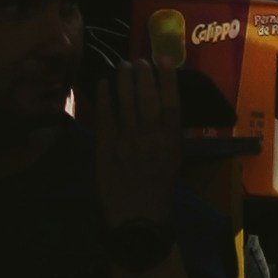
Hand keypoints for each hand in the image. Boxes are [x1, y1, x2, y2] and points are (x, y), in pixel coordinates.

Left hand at [89, 56, 185, 234]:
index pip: (171, 104)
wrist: (137, 218)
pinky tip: (103, 82)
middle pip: (147, 98)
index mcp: (170, 143)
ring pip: (126, 102)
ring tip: (123, 65)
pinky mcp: (107, 146)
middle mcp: (149, 138)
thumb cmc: (160, 190)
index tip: (164, 59)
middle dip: (143, 74)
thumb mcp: (175, 162)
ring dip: (123, 80)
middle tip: (139, 60)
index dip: (168, 79)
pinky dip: (104, 97)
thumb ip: (171, 135)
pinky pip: (105, 116)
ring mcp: (126, 141)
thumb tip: (168, 106)